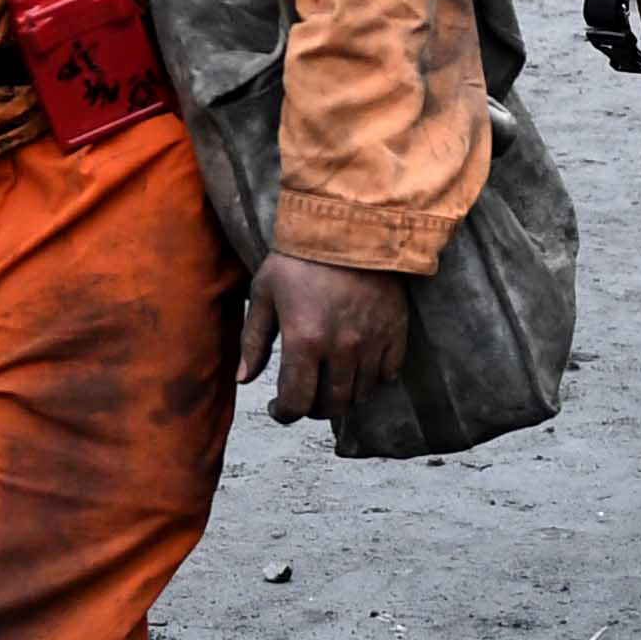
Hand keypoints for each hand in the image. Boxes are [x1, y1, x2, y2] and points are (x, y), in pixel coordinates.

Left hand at [238, 253, 411, 424]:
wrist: (350, 225)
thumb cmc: (300, 258)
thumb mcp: (265, 294)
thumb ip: (253, 341)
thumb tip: (244, 380)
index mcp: (304, 341)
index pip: (297, 402)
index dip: (284, 414)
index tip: (279, 408)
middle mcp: (341, 349)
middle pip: (332, 406)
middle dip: (313, 409)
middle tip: (305, 397)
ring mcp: (372, 343)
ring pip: (361, 395)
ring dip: (343, 397)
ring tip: (330, 384)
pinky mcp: (396, 332)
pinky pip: (388, 374)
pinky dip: (372, 379)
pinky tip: (358, 368)